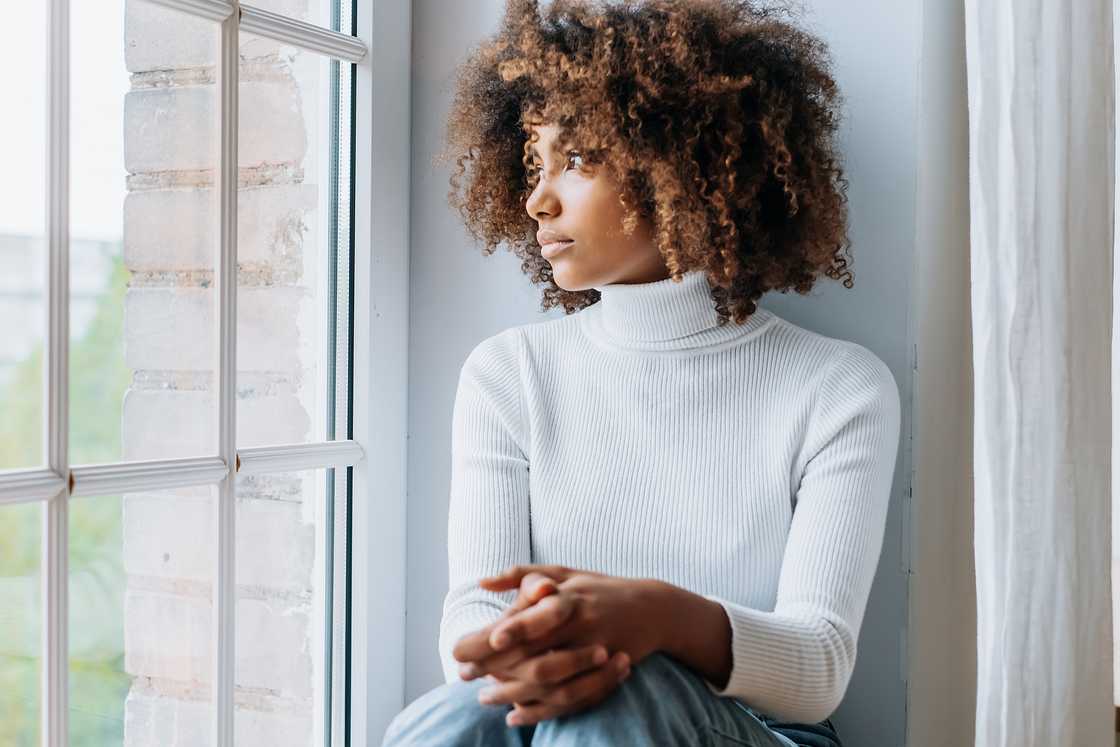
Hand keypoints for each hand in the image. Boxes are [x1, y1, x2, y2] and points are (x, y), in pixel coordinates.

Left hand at [453, 564, 663, 723]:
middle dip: (494, 664)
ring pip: (551, 678)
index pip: (530, 616)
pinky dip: (541, 710)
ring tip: (483, 696)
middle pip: (534, 650)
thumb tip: (482, 583)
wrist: (652, 608)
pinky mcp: (604, 672)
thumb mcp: (563, 572)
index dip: (501, 632)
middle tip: (462, 673)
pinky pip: (571, 698)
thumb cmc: (598, 588)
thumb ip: (522, 575)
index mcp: (568, 596)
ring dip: (513, 691)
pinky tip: (515, 714)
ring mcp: (594, 650)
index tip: (469, 645)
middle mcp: (581, 623)